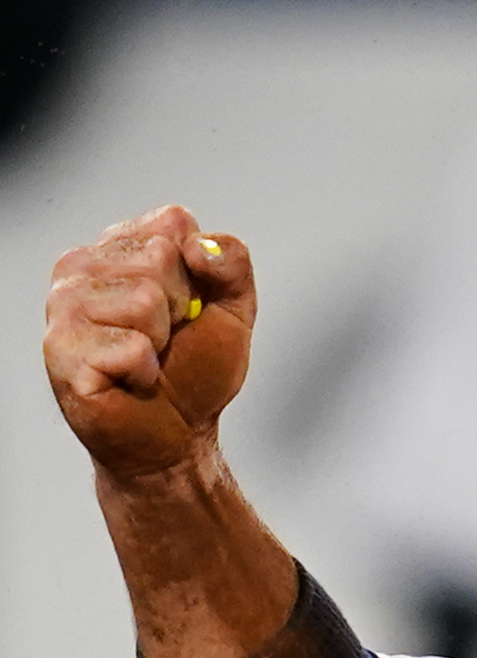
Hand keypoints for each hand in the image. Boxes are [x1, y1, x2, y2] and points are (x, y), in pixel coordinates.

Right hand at [45, 206, 255, 480]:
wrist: (177, 434)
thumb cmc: (195, 372)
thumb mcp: (235, 309)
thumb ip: (232, 263)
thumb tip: (199, 245)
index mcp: (121, 248)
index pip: (173, 224)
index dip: (199, 272)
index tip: (190, 307)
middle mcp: (82, 267)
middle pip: (159, 257)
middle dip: (182, 308)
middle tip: (167, 339)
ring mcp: (64, 307)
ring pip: (143, 300)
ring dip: (160, 341)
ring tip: (147, 358)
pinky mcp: (61, 349)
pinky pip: (129, 346)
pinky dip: (144, 370)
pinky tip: (129, 378)